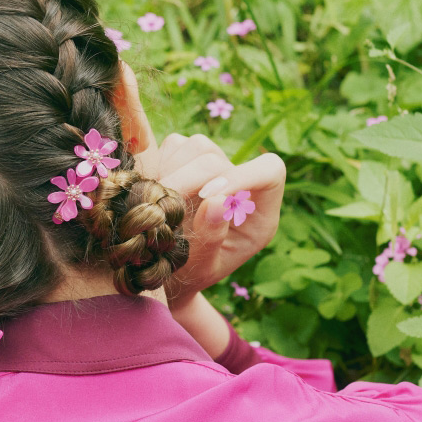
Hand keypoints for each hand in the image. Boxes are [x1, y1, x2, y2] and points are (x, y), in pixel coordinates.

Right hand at [135, 133, 285, 309]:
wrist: (171, 274)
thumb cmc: (193, 276)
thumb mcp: (205, 269)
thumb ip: (212, 238)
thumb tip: (214, 200)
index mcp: (259, 212)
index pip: (270, 171)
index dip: (240, 175)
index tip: (207, 197)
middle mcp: (239, 184)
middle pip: (219, 159)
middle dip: (187, 180)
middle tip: (160, 207)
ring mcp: (215, 168)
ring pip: (197, 146)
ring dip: (170, 171)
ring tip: (156, 203)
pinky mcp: (189, 160)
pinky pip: (174, 146)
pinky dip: (158, 165)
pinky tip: (152, 192)